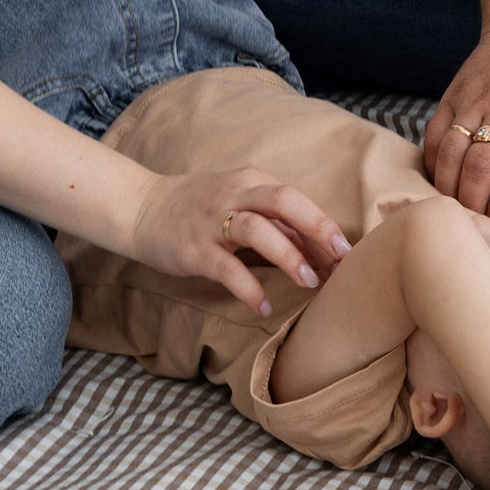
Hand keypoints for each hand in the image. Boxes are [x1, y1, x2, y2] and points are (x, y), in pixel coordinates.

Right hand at [130, 166, 351, 315]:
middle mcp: (234, 195)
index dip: (324, 224)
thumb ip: (275, 221)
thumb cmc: (199, 208)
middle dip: (317, 228)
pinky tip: (263, 307)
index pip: (295, 200)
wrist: (141, 209)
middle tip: (341, 259)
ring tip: (309, 282)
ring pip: (258, 230)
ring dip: (288, 256)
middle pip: (284, 202)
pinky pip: (227, 268)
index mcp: (250, 181)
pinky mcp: (194, 249)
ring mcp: (212, 221)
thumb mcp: (238, 202)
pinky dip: (249, 288)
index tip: (348, 251)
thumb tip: (321, 248)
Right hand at [423, 26, 489, 220]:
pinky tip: (442, 178)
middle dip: (475, 203)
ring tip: (457, 206)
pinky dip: (433, 161)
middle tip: (476, 223)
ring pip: (452, 151)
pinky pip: (435, 133)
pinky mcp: (456, 93)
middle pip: (481, 166)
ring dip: (450, 186)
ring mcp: (479, 99)